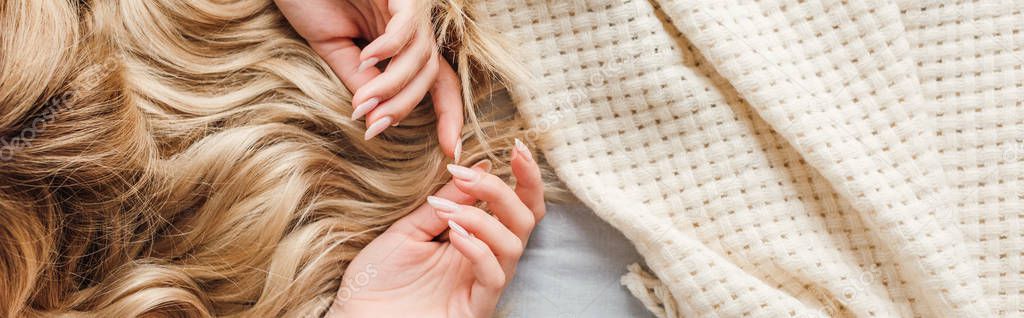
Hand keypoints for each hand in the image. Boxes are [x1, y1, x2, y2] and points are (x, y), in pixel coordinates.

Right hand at [275, 0, 463, 158]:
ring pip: (420, 56)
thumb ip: (360, 82)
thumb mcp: (334, 49)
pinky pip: (406, 25)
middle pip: (430, 75)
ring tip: (362, 100)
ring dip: (393, 85)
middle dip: (405, 107)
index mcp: (401, 42)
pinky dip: (389, 46)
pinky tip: (367, 56)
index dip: (450, 116)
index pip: (438, 83)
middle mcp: (412, 26)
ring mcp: (408, 8)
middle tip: (376, 126)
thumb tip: (378, 123)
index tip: (453, 152)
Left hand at [327, 140, 543, 316]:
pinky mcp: (476, 307)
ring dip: (484, 219)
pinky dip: (478, 249)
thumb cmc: (378, 279)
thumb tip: (479, 167)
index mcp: (475, 239)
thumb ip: (444, 202)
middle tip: (468, 175)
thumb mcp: (408, 229)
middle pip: (525, 220)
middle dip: (504, 190)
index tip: (515, 147)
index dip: (525, 178)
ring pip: (514, 245)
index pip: (516, 206)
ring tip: (448, 213)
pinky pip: (494, 275)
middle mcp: (486, 260)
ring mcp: (482, 285)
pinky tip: (454, 236)